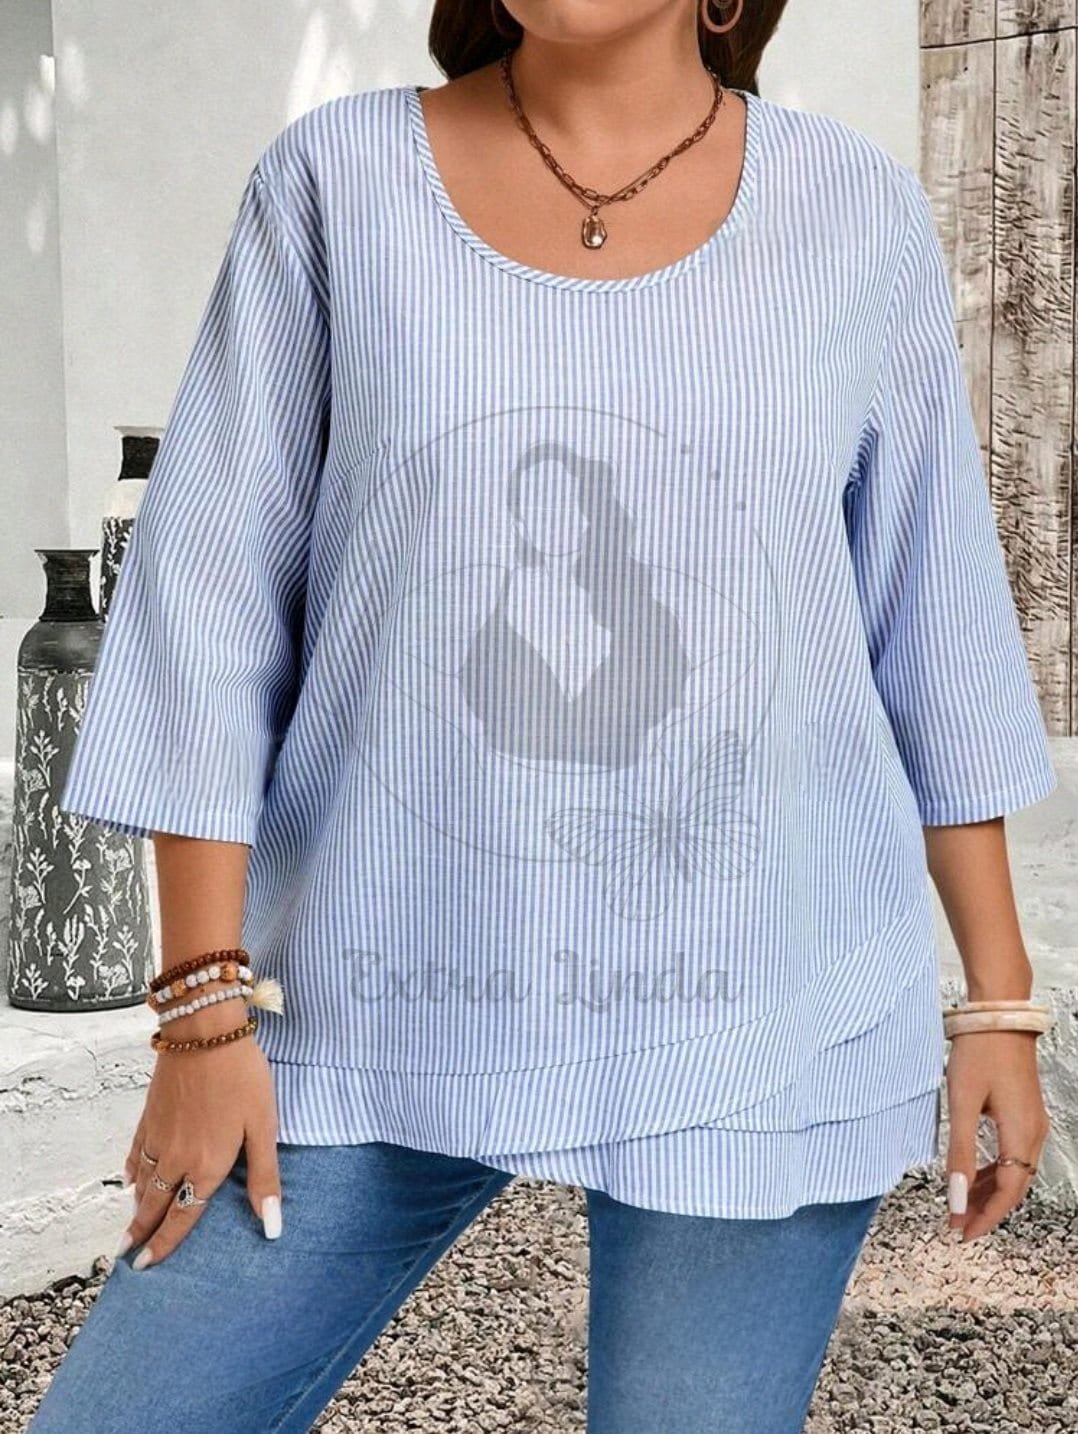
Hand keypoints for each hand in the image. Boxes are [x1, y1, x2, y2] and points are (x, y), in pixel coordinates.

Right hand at [119, 1014, 281, 1267]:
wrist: (203, 1032)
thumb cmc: (242, 1077)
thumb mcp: (263, 1127)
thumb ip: (265, 1178)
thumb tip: (272, 1227)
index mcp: (207, 1166)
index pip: (183, 1216)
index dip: (165, 1244)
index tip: (148, 1266)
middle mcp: (176, 1158)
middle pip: (155, 1205)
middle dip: (141, 1233)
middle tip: (127, 1259)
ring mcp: (158, 1137)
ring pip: (142, 1182)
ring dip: (136, 1207)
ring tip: (130, 1227)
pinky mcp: (149, 1115)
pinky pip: (135, 1153)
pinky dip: (130, 1171)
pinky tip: (128, 1180)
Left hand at [944, 1030, 1049, 1241]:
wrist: (998, 1014)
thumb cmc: (978, 1053)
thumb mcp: (962, 1103)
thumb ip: (959, 1152)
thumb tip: (956, 1197)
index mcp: (1022, 1134)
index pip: (1008, 1192)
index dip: (985, 1216)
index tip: (962, 1233)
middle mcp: (1035, 1133)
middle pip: (1015, 1186)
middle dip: (986, 1208)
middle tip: (957, 1225)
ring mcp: (1033, 1122)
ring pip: (1016, 1170)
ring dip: (990, 1190)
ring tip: (962, 1204)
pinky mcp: (1026, 1111)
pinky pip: (1015, 1153)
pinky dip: (996, 1169)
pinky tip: (975, 1174)